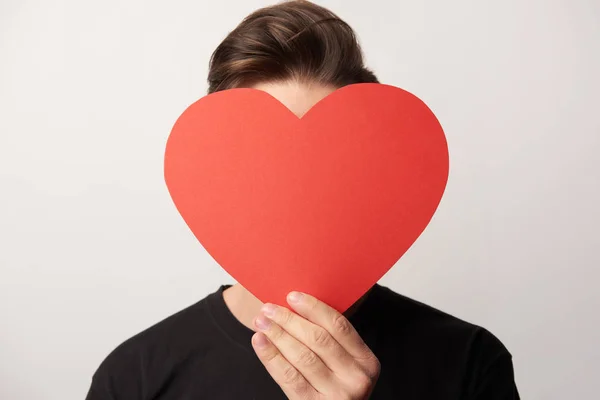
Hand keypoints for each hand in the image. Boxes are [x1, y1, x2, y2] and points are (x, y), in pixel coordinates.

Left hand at [251, 291, 379, 398]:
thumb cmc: (334, 385)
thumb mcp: (344, 364)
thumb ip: (330, 340)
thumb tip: (295, 305)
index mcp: (366, 361)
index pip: (339, 326)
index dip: (314, 308)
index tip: (292, 296)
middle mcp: (356, 378)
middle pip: (318, 339)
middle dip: (290, 320)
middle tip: (269, 308)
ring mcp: (337, 394)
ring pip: (302, 356)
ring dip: (278, 335)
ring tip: (261, 322)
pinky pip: (289, 376)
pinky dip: (271, 356)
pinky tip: (260, 342)